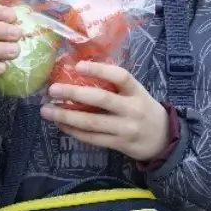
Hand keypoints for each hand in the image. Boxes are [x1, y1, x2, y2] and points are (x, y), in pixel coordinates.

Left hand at [40, 62, 170, 161]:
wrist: (163, 139)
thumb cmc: (144, 110)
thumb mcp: (137, 94)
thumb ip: (117, 86)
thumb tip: (81, 73)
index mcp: (137, 92)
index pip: (120, 76)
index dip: (99, 69)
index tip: (78, 65)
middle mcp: (132, 109)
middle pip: (101, 99)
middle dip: (73, 93)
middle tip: (52, 89)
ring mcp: (126, 129)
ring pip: (92, 122)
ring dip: (66, 117)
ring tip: (47, 111)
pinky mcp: (119, 145)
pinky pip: (92, 138)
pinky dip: (74, 131)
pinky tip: (61, 125)